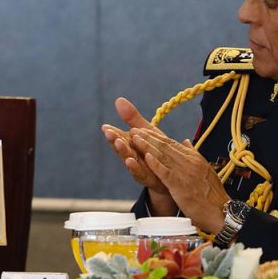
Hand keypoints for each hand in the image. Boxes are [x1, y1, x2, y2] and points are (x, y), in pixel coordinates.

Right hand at [101, 97, 176, 214]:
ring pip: (128, 160)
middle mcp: (132, 156)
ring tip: (118, 143)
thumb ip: (132, 118)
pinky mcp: (148, 178)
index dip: (112, 132)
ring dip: (123, 152)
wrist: (172, 176)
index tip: (105, 127)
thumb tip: (118, 99)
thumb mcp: (147, 132)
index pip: (118, 137)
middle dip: (114, 140)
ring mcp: (138, 168)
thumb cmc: (157, 152)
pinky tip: (131, 161)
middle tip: (109, 133)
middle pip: (121, 148)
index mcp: (130, 144)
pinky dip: (135, 167)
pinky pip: (140, 173)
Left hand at [129, 122, 230, 232]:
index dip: (155, 136)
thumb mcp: (205, 170)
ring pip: (163, 156)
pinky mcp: (181, 186)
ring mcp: (185, 173)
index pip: (171, 143)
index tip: (143, 129)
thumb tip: (185, 141)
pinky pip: (166, 173)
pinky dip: (155, 164)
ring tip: (134, 138)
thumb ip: (193, 155)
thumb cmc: (212, 194)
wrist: (221, 212)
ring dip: (147, 146)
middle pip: (165, 146)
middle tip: (133, 130)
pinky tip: (146, 157)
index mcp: (194, 158)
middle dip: (148, 137)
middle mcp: (189, 162)